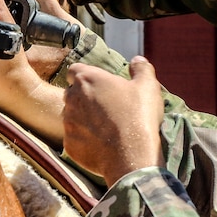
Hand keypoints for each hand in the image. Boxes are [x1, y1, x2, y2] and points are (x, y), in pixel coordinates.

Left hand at [62, 56, 164, 185]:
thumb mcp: (147, 86)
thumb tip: (137, 60)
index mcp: (87, 79)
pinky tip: (102, 145)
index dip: (86, 76)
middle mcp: (71, 99)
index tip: (100, 84)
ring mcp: (68, 123)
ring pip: (71, 117)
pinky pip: (74, 139)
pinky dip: (85, 140)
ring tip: (105, 128)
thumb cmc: (138, 116)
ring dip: (83, 119)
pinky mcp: (69, 144)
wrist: (132, 156)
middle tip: (106, 107)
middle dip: (85, 98)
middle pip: (72, 93)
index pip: (76, 70)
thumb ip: (141, 69)